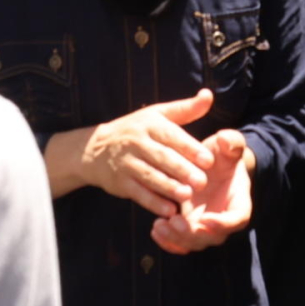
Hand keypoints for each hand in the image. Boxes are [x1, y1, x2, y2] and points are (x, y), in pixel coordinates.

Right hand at [77, 88, 216, 217]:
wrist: (95, 149)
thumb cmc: (136, 130)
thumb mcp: (158, 115)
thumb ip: (186, 109)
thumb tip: (209, 95)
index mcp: (150, 124)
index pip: (172, 136)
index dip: (191, 148)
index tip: (209, 160)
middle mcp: (137, 142)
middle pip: (162, 158)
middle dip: (182, 170)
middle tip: (202, 182)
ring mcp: (126, 163)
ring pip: (150, 176)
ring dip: (168, 187)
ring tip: (187, 196)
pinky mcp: (120, 182)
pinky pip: (138, 193)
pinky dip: (153, 202)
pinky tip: (168, 210)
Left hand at [151, 130, 254, 253]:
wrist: (210, 164)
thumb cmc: (222, 155)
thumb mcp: (228, 145)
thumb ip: (231, 142)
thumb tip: (225, 139)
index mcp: (238, 200)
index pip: (238, 219)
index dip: (224, 223)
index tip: (206, 219)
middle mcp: (223, 218)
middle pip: (214, 238)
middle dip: (194, 234)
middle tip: (174, 221)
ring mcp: (206, 226)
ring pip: (195, 243)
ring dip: (177, 239)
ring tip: (159, 225)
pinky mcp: (190, 227)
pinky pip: (181, 243)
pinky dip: (169, 242)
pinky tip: (155, 229)